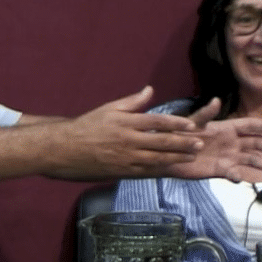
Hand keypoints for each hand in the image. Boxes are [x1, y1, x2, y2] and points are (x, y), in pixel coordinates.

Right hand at [51, 86, 210, 179]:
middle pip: (162, 142)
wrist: (62, 149)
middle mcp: (128, 140)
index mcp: (125, 123)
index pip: (157, 121)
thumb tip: (150, 90)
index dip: (177, 123)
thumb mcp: (107, 109)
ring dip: (176, 158)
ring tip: (191, 157)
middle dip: (183, 143)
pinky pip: (145, 172)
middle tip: (200, 143)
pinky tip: (171, 170)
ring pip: (157, 159)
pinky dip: (160, 171)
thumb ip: (131, 102)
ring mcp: (125, 158)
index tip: (192, 125)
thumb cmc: (84, 127)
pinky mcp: (120, 172)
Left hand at [163, 98, 261, 181]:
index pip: (249, 125)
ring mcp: (226, 157)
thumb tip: (216, 100)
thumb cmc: (179, 135)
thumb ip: (204, 114)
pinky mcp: (219, 170)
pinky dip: (237, 175)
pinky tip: (238, 176)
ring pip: (247, 158)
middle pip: (253, 142)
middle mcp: (230, 142)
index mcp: (226, 128)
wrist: (168, 154)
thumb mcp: (192, 123)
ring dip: (257, 161)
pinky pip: (232, 173)